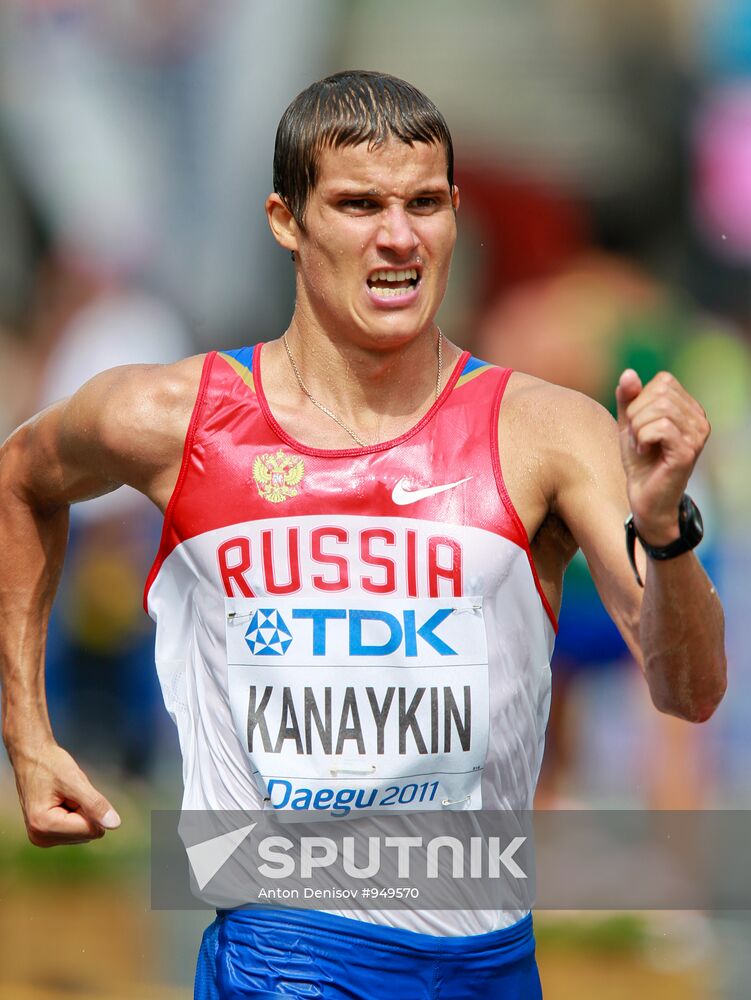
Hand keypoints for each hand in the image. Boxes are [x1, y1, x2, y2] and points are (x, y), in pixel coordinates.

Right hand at [9, 739, 120, 846]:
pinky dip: (74, 814)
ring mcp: (42, 839)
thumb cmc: (51, 765)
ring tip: (62, 795)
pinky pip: (75, 830)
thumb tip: (115, 824)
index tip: (73, 791)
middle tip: (67, 793)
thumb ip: (95, 804)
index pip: (91, 830)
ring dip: (79, 812)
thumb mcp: (76, 781)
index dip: (92, 808)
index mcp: (44, 826)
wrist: (32, 757)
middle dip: (84, 810)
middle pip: (87, 833)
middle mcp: (40, 838)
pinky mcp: (46, 835)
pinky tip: (60, 801)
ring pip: (83, 833)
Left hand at [615, 369, 709, 545]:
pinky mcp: (688, 451)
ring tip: (640, 445)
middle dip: (636, 414)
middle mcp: (699, 419)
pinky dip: (642, 438)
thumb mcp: (629, 424)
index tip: (638, 425)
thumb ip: (627, 399)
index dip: (640, 399)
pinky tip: (644, 452)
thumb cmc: (640, 462)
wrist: (644, 499)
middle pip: (660, 393)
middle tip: (637, 437)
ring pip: (659, 409)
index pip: (663, 381)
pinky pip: (660, 428)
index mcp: (689, 408)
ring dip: (638, 428)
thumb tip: (629, 373)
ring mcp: (697, 435)